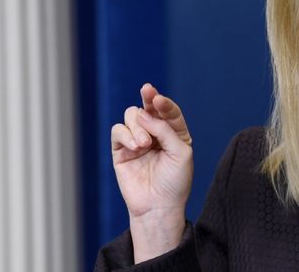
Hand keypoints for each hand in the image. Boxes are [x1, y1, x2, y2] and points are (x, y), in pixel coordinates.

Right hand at [111, 83, 192, 261]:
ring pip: (132, 115)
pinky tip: (135, 146)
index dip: (164, 102)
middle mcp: (155, 134)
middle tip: (147, 92)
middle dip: (148, 98)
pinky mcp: (121, 150)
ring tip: (144, 144)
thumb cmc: (175, 181)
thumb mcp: (181, 152)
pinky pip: (117, 131)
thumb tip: (144, 113)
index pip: (169, 111)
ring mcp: (137, 141)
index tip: (158, 98)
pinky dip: (125, 134)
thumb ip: (165, 130)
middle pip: (148, 108)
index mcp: (175, 133)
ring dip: (138, 125)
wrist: (158, 206)